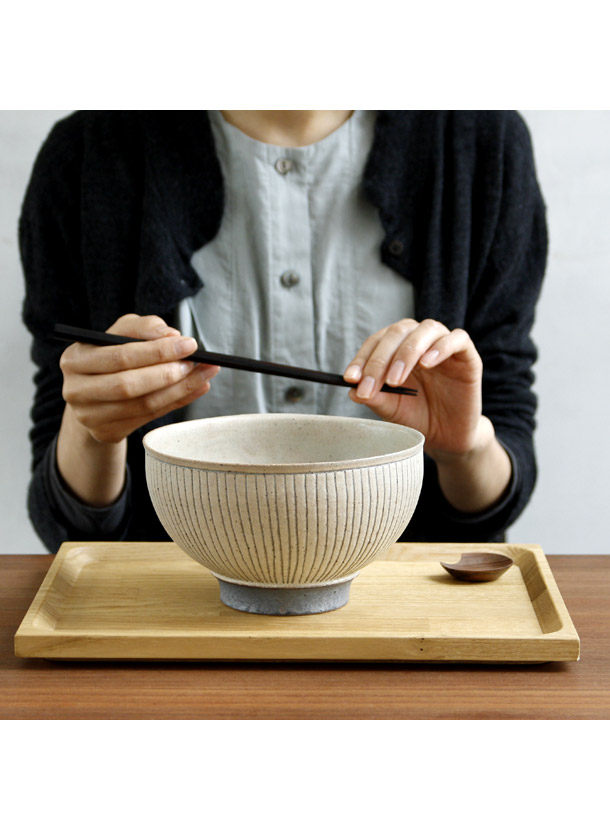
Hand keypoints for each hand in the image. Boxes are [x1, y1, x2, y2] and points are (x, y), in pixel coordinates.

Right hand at [60, 313, 219, 444]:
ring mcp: (89, 416)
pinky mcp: (106, 433)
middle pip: (128, 385)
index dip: (157, 351)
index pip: (120, 356)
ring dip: (179, 390)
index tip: (188, 344)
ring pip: (143, 405)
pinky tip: (196, 389)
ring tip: (204, 375)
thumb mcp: (121, 332)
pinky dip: (177, 402)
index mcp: (74, 359)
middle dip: (168, 373)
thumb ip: (144, 328)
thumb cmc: (111, 355)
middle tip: (196, 363)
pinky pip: (149, 418)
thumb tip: (171, 336)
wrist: (93, 394)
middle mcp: (75, 390)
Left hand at [343, 318, 485, 459]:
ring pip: (425, 330)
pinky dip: (440, 348)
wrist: (448, 437)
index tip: (350, 378)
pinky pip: (457, 339)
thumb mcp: (391, 409)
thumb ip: (374, 396)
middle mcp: (420, 341)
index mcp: (398, 349)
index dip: (362, 358)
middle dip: (380, 359)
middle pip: (398, 332)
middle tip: (369, 384)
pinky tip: (426, 364)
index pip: (377, 342)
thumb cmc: (418, 417)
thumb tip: (351, 388)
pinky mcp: (467, 355)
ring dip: (406, 352)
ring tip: (395, 380)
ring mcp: (444, 346)